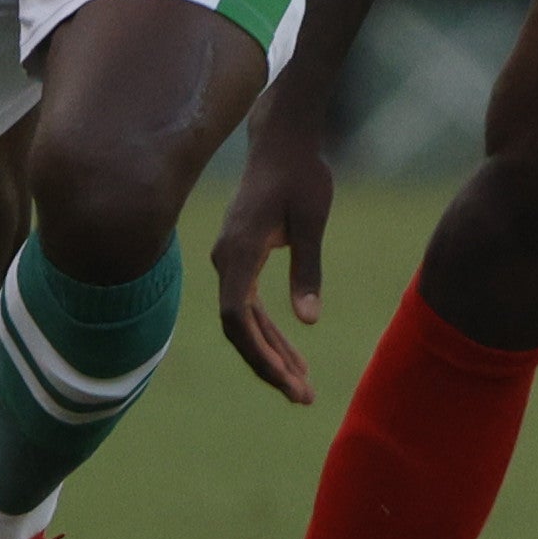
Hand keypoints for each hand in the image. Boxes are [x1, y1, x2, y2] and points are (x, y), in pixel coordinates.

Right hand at [213, 124, 340, 404]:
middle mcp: (226, 260)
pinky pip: (248, 307)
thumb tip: (308, 322)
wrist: (281, 140)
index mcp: (239, 252)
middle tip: (305, 398)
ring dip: (271, 354)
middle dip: (270, 365)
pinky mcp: (240, 260)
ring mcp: (230, 261)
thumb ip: (308, 270)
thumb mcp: (311, 220)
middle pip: (240, 328)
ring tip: (303, 387)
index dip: (260, 354)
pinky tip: (293, 355)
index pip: (238, 318)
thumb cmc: (301, 174)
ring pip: (244, 322)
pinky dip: (270, 333)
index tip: (288, 380)